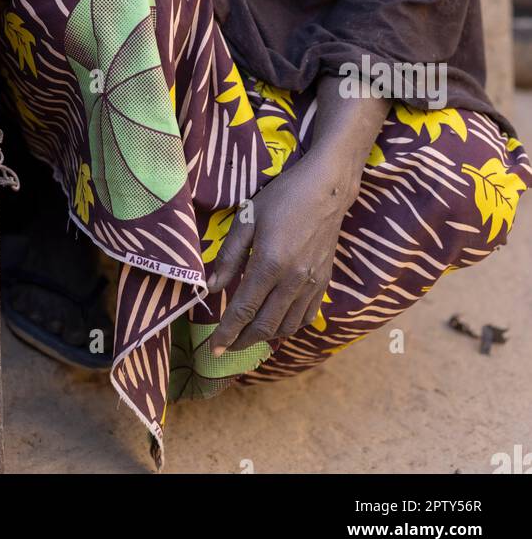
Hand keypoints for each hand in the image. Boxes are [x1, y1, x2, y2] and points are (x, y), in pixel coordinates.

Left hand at [206, 151, 357, 354]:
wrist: (327, 190)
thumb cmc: (282, 199)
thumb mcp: (247, 219)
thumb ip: (229, 256)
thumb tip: (212, 288)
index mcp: (269, 263)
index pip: (243, 310)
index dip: (226, 332)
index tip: (213, 348)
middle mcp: (292, 280)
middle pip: (265, 325)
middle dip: (242, 341)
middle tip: (226, 347)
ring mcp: (311, 284)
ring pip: (287, 326)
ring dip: (265, 338)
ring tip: (247, 337)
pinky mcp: (324, 282)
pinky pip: (306, 317)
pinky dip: (289, 328)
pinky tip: (276, 324)